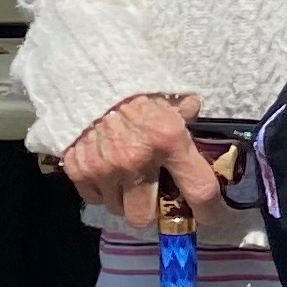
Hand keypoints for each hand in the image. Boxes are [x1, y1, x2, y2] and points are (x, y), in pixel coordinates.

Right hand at [60, 92, 221, 229]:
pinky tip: (104, 168)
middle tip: (151, 195)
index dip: (208, 210)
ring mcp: (104, 169)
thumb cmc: (134, 82)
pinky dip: (100, 188)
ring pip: (117, 209)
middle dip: (149, 210)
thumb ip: (186, 113)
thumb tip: (195, 119)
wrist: (84, 69)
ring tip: (125, 177)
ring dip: (123, 199)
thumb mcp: (170, 93)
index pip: (198, 190)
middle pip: (144, 218)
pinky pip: (93, 197)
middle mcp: (137, 161)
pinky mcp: (77, 169)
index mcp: (168, 140)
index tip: (208, 215)